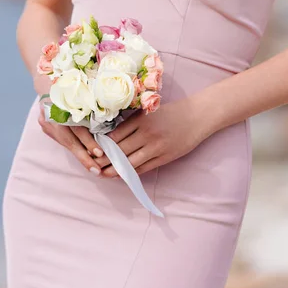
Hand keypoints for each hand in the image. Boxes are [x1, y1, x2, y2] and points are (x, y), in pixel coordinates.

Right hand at [35, 73, 104, 175]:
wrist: (47, 76)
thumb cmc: (71, 79)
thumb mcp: (83, 88)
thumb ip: (92, 102)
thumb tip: (110, 118)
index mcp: (62, 103)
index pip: (76, 127)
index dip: (88, 141)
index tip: (100, 152)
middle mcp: (51, 113)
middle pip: (69, 138)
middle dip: (84, 155)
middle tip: (97, 169)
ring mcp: (45, 120)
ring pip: (65, 141)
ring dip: (80, 154)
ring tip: (93, 168)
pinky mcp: (44, 124)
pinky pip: (61, 139)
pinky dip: (73, 147)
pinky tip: (84, 156)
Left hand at [93, 96, 209, 177]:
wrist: (196, 116)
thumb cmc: (171, 112)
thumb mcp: (149, 112)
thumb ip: (132, 122)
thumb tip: (111, 135)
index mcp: (140, 120)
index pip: (115, 136)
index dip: (102, 145)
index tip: (91, 150)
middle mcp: (146, 134)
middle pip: (120, 151)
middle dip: (104, 160)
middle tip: (91, 165)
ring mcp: (156, 147)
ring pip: (130, 162)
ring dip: (115, 170)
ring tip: (103, 174)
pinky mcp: (164, 158)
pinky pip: (143, 168)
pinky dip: (131, 173)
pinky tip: (122, 175)